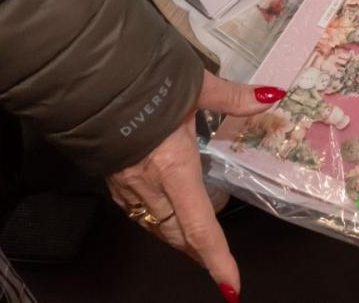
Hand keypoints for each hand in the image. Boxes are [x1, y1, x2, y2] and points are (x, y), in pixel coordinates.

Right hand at [106, 73, 284, 297]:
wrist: (86, 76)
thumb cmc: (142, 79)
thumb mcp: (195, 85)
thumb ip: (233, 97)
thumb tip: (272, 94)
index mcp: (174, 167)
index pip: (200, 226)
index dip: (216, 258)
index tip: (231, 285)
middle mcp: (148, 185)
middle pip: (176, 234)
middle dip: (197, 251)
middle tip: (217, 262)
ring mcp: (125, 185)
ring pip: (155, 225)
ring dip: (176, 236)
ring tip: (196, 239)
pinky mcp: (110, 177)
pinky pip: (137, 210)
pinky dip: (156, 217)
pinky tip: (163, 208)